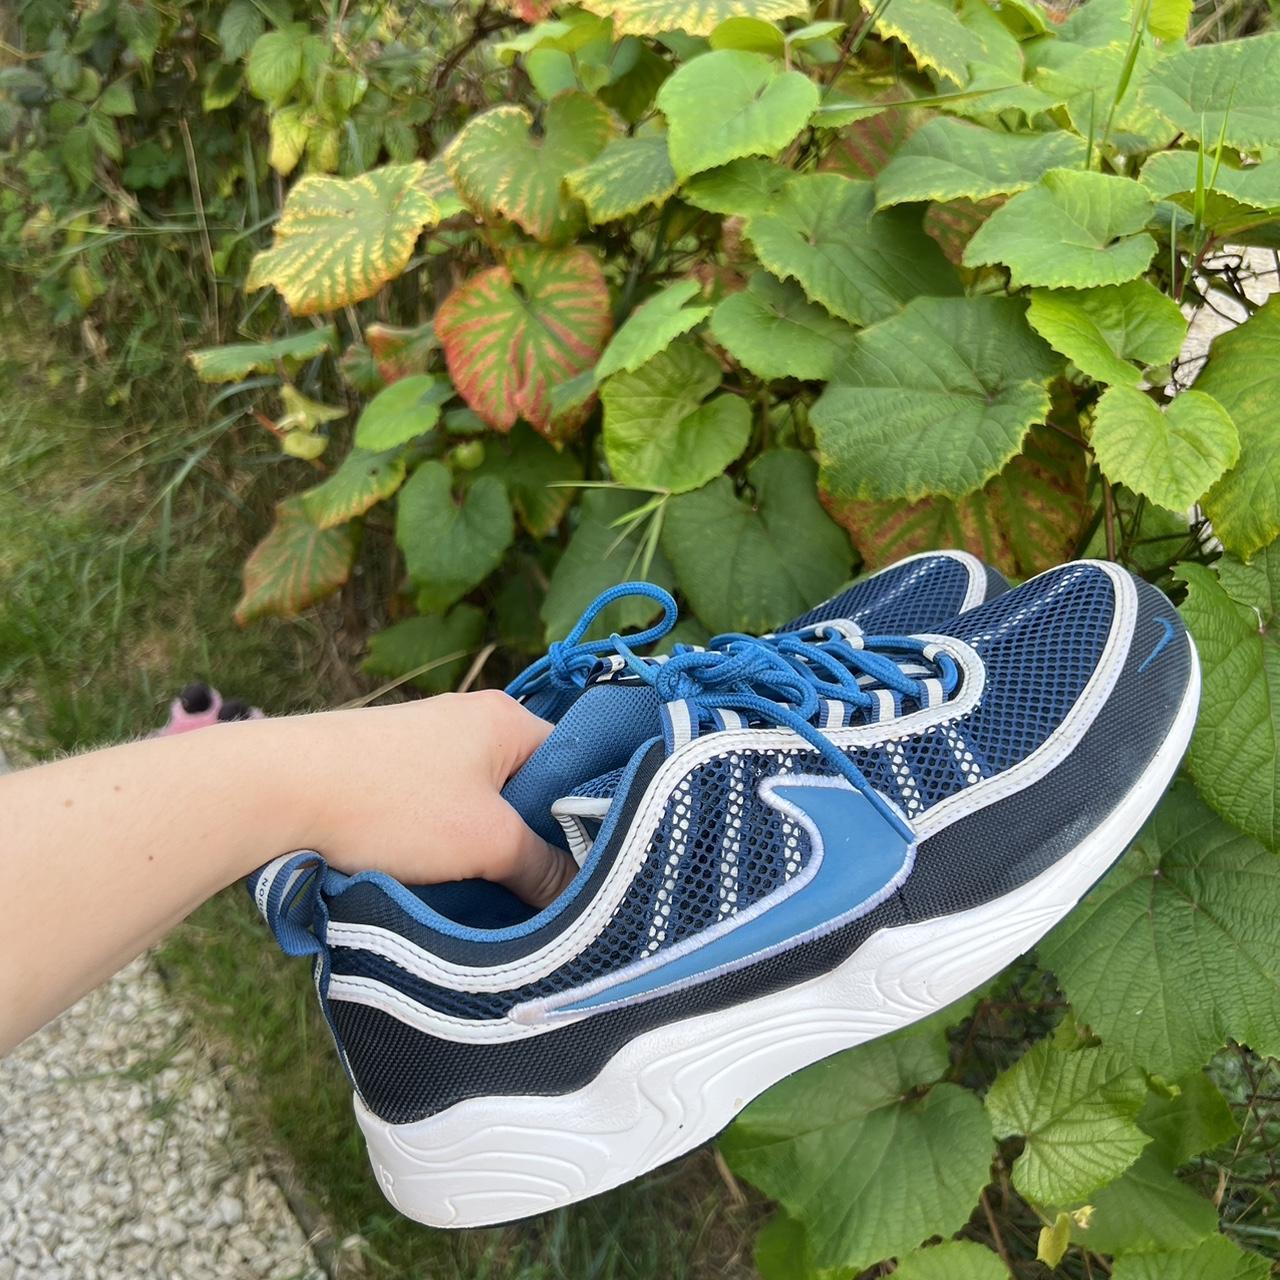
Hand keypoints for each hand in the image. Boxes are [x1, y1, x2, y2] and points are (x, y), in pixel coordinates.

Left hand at [276, 690, 575, 907]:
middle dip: (537, 838)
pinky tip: (447, 877)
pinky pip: (446, 807)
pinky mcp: (392, 766)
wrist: (279, 788)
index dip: (592, 815)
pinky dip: (452, 841)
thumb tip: (584, 894)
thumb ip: (542, 865)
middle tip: (549, 890)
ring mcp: (429, 742)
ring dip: (490, 846)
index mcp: (508, 719)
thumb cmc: (393, 803)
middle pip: (532, 787)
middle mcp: (473, 721)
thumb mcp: (485, 842)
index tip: (597, 867)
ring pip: (486, 803)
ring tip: (495, 890)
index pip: (578, 763)